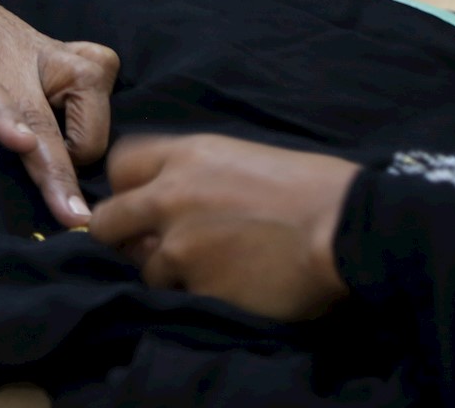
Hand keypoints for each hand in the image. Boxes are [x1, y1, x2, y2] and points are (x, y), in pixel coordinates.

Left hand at [0, 0, 118, 225]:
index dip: (12, 125)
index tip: (29, 149)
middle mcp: (0, 58)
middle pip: (46, 113)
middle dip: (66, 162)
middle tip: (77, 218)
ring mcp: (33, 52)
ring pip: (89, 87)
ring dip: (88, 132)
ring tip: (66, 171)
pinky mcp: (56, 50)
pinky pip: (99, 73)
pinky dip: (98, 105)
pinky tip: (76, 132)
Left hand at [90, 134, 359, 321]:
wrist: (346, 227)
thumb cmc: (311, 186)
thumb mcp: (241, 158)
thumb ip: (193, 176)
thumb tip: (166, 201)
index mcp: (184, 156)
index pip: (119, 165)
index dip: (125, 189)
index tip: (139, 204)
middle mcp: (169, 197)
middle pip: (108, 222)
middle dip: (121, 237)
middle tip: (148, 247)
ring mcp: (179, 247)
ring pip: (146, 269)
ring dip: (168, 274)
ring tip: (213, 271)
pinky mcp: (198, 288)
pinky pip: (181, 298)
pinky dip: (199, 297)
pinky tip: (231, 289)